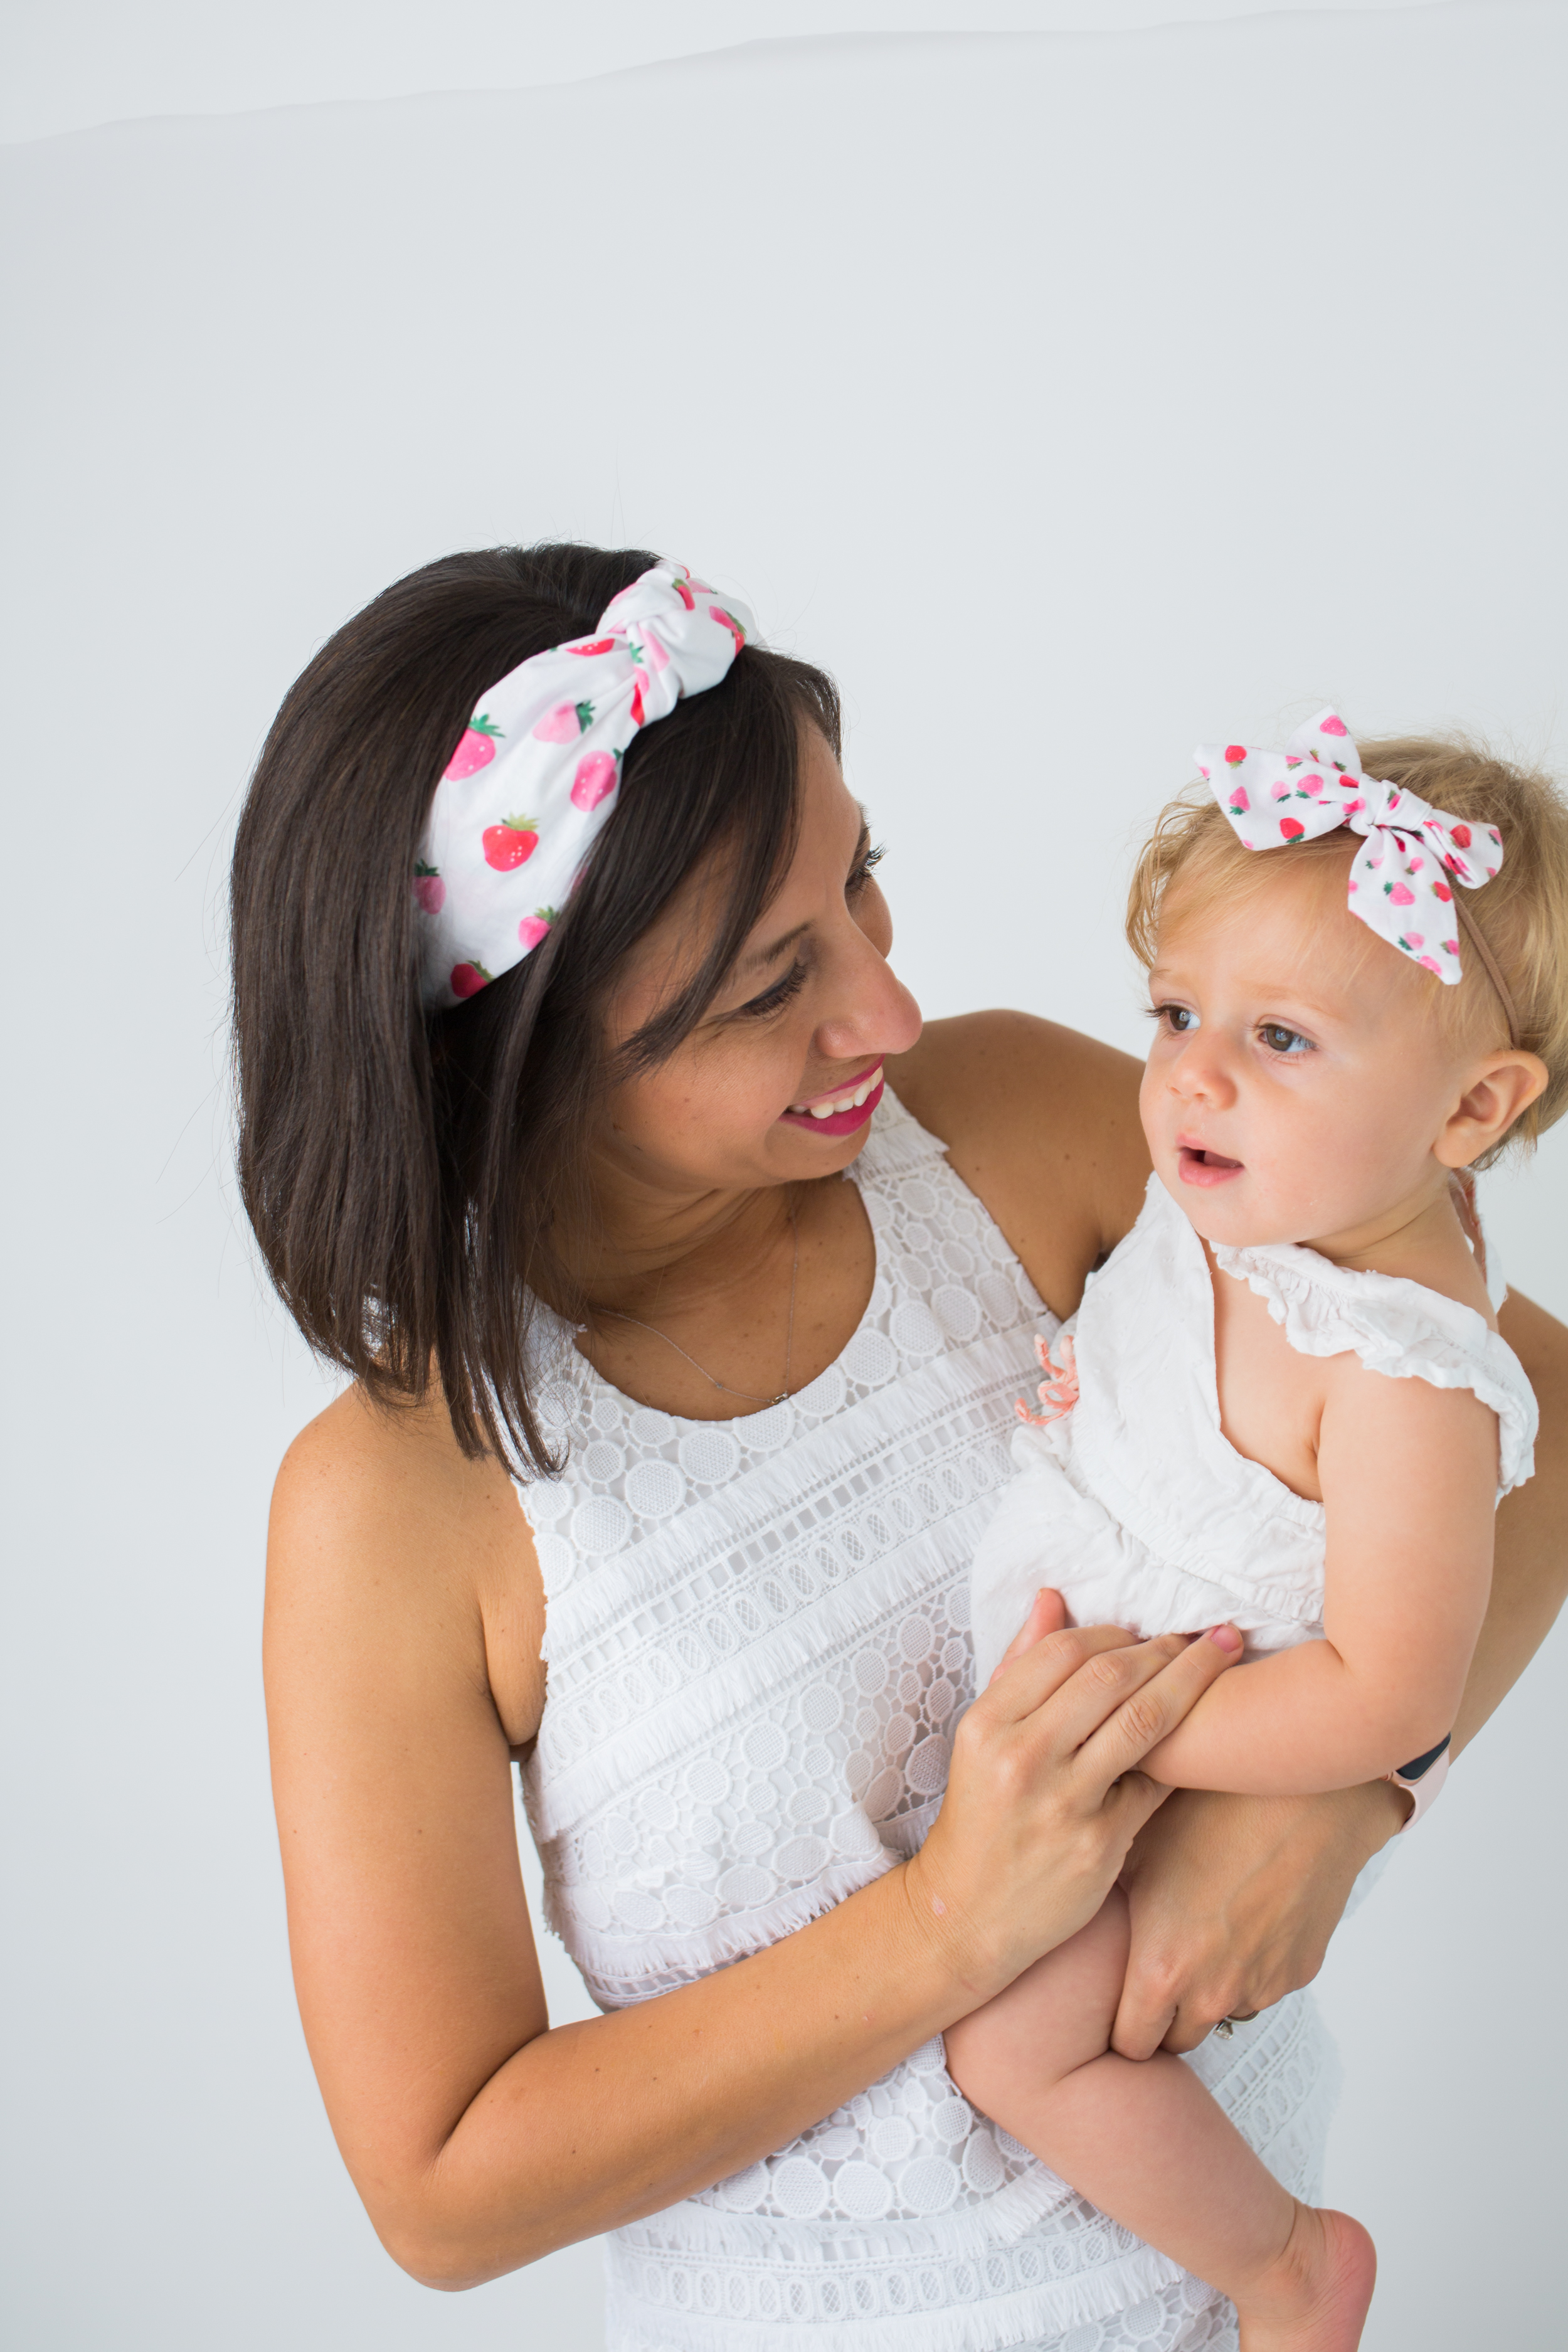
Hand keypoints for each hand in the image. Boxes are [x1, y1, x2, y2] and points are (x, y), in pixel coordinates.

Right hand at [907, 1591, 1242, 2008]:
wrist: (966, 1915)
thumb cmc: (982, 1815)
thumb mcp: (983, 1737)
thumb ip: (1019, 1665)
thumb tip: (1052, 1597)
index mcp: (987, 1723)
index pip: (1062, 1650)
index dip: (1113, 1631)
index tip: (1145, 1629)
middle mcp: (1021, 1757)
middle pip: (1111, 1676)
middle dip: (1167, 1648)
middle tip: (1205, 1636)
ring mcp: (1062, 1802)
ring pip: (1145, 1721)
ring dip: (1194, 1681)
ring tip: (1222, 1661)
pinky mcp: (1099, 1844)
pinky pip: (1156, 1784)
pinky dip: (1183, 1757)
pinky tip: (1210, 1738)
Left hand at [1111, 1779, 1407, 2056]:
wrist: (1300, 1796)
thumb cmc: (1210, 1811)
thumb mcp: (1136, 1847)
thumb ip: (1109, 1897)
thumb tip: (1073, 1903)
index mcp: (1163, 1970)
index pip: (1131, 2046)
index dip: (1121, 2028)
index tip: (1119, 2004)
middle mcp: (1213, 1993)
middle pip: (1179, 2039)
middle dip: (1166, 2016)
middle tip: (1160, 1966)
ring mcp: (1261, 1985)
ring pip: (1224, 2011)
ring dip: (1212, 1988)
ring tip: (1207, 1927)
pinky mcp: (1300, 1971)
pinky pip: (1264, 1985)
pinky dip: (1252, 1965)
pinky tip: (1247, 1912)